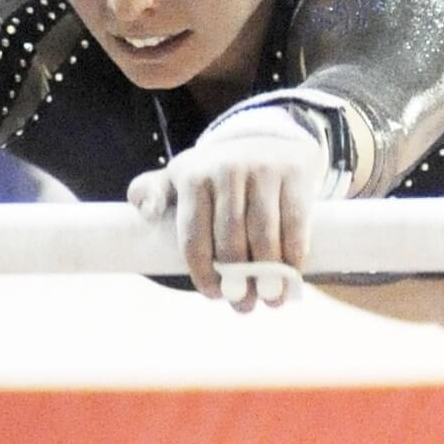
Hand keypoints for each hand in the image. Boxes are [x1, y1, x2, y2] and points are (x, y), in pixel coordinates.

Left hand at [127, 108, 327, 310]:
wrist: (268, 139)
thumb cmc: (217, 173)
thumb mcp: (179, 176)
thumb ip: (151, 192)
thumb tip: (148, 214)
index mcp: (193, 176)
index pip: (193, 235)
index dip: (203, 271)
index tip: (213, 294)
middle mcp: (226, 170)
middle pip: (231, 239)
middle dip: (237, 280)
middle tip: (244, 304)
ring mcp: (262, 170)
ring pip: (264, 235)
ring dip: (268, 275)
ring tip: (270, 299)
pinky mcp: (294, 173)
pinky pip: (295, 223)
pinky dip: (294, 256)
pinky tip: (291, 276)